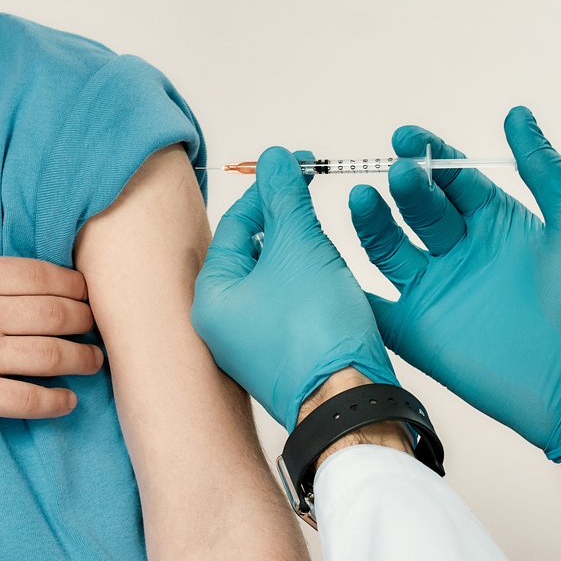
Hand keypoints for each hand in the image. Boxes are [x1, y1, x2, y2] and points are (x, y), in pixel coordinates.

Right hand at [0, 199, 102, 434]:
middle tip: (97, 324)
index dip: (71, 283)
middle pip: (55, 313)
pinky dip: (56, 402)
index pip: (39, 275)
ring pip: (51, 355)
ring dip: (82, 359)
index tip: (86, 291)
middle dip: (86, 319)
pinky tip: (69, 401)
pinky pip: (27, 399)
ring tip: (95, 362)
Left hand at [192, 147, 396, 428]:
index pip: (235, 225)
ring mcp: (250, 347)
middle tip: (311, 196)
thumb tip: (275, 158)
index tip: (296, 167)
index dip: (268, 190)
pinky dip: (306, 285)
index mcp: (211, 298)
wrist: (350, 402)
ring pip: (271, 280)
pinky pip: (287, 308)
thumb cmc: (317, 333)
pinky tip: (329, 277)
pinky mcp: (281, 360)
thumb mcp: (301, 247)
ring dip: (297, 253)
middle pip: (250, 252)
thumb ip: (286, 198)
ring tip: (324, 237)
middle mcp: (222, 326)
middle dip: (283, 222)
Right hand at [349, 107, 560, 461]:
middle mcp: (460, 250)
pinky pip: (374, 305)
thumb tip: (516, 113)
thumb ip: (545, 169)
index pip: (451, 176)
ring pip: (389, 246)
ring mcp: (436, 290)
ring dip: (373, 222)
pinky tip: (330, 266)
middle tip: (401, 174)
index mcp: (495, 220)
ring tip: (363, 198)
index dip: (429, 153)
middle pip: (417, 206)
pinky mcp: (418, 332)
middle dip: (406, 186)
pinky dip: (349, 288)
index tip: (407, 136)